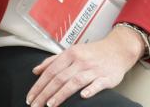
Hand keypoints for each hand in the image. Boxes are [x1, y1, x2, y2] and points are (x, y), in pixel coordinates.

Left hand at [27, 25, 143, 106]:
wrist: (119, 49)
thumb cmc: (93, 52)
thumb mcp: (72, 51)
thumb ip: (53, 60)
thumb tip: (35, 70)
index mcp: (71, 54)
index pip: (51, 71)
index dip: (39, 85)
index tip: (30, 97)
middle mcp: (81, 61)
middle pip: (59, 78)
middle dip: (45, 93)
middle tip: (35, 105)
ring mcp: (94, 69)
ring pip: (75, 82)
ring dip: (61, 94)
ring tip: (50, 105)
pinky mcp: (107, 77)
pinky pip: (97, 84)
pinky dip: (90, 90)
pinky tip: (82, 97)